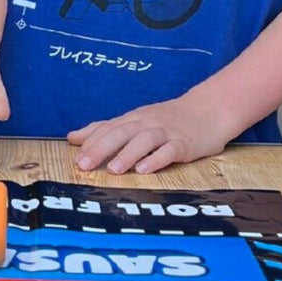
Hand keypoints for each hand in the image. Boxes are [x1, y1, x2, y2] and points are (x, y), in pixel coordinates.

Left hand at [67, 95, 235, 174]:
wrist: (209, 110)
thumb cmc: (168, 120)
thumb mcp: (134, 121)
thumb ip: (105, 130)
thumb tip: (72, 138)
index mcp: (132, 119)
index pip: (107, 128)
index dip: (91, 143)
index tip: (75, 159)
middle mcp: (146, 123)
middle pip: (120, 133)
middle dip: (101, 149)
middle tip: (84, 165)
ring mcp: (166, 132)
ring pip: (144, 140)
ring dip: (127, 154)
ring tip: (113, 170)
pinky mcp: (184, 144)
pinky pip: (169, 151)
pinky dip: (156, 159)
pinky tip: (145, 170)